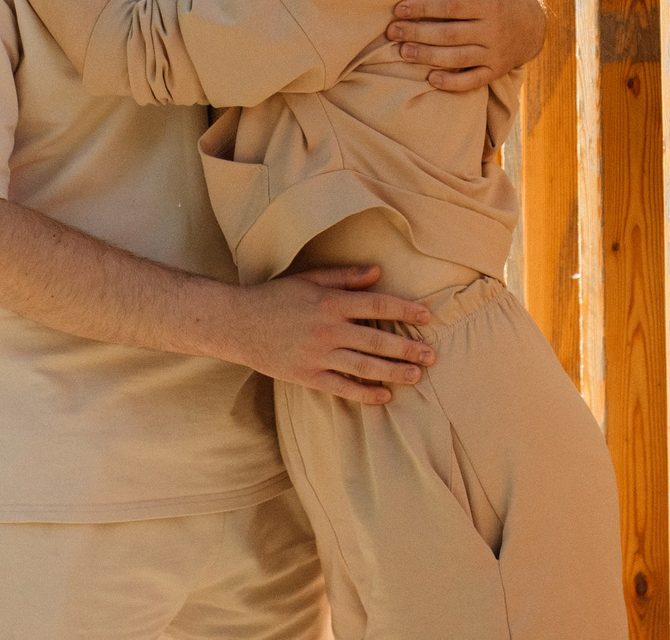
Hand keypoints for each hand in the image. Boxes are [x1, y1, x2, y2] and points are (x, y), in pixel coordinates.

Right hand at [218, 265, 438, 404]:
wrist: (237, 323)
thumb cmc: (274, 297)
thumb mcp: (309, 278)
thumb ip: (344, 276)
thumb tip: (377, 272)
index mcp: (330, 303)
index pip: (377, 306)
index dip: (405, 311)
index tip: (427, 316)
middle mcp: (328, 330)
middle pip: (377, 340)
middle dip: (408, 349)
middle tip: (432, 355)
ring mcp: (318, 356)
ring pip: (364, 367)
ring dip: (394, 372)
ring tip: (416, 376)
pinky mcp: (307, 376)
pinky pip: (342, 388)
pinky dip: (365, 393)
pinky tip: (384, 396)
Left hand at [386, 0, 548, 91]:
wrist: (532, 27)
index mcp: (489, 3)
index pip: (451, 6)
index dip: (423, 8)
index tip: (399, 9)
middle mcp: (493, 30)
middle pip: (449, 34)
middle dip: (418, 33)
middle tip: (391, 32)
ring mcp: (494, 54)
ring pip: (457, 59)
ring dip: (428, 57)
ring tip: (402, 52)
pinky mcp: (494, 72)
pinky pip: (473, 82)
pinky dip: (452, 83)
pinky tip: (431, 79)